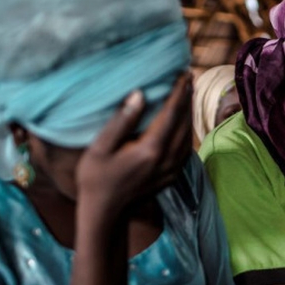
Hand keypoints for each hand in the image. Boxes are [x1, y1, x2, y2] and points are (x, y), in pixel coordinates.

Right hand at [76, 73, 192, 213]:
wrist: (104, 211)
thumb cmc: (95, 177)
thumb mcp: (101, 147)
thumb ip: (122, 120)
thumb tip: (140, 94)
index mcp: (151, 149)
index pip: (171, 113)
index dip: (179, 92)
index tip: (184, 73)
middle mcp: (167, 159)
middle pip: (184, 122)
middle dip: (187, 98)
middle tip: (189, 77)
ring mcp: (172, 169)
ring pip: (188, 134)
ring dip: (189, 113)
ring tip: (187, 93)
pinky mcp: (172, 175)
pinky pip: (186, 147)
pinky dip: (186, 129)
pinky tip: (183, 120)